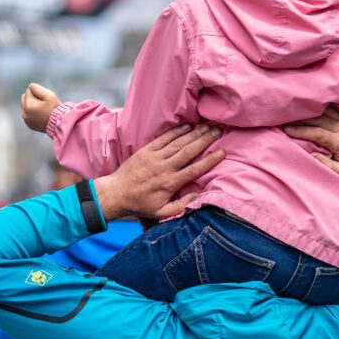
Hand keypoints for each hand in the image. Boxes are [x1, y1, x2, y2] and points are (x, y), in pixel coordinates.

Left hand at [21, 83, 61, 132]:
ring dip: (32, 105)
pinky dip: (32, 113)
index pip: (29, 90)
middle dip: (32, 98)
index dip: (38, 93)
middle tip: (43, 103)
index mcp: (28, 105)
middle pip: (24, 97)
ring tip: (43, 109)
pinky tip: (41, 115)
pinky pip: (27, 114)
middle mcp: (24, 113)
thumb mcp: (49, 95)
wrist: (60, 124)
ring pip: (25, 106)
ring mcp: (26, 120)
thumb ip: (37, 88)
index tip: (45, 99)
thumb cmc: (55, 109)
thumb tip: (30, 86)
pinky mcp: (29, 124)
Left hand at [93, 124, 225, 220]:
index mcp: (170, 183)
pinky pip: (164, 138)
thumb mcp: (162, 213)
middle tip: (219, 131)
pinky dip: (177, 131)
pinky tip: (188, 126)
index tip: (222, 152)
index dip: (210, 160)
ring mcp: (155, 157)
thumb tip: (198, 195)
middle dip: (206, 140)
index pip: (195, 170)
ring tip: (208, 126)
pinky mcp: (146, 150)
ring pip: (178, 142)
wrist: (116, 193)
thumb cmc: (141, 204)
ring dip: (195, 133)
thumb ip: (181, 206)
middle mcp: (164, 168)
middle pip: (189, 151)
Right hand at [285, 107, 338, 191]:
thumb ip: (327, 165)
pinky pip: (331, 107)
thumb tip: (310, 154)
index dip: (301, 131)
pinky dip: (319, 105)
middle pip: (318, 119)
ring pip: (323, 111)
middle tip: (283, 117)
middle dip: (300, 118)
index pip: (317, 133)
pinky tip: (308, 103)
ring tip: (292, 108)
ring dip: (307, 110)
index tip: (287, 130)